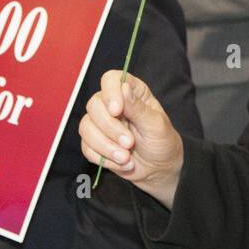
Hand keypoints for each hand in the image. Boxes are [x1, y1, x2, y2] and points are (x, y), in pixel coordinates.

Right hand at [78, 70, 184, 207]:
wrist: (159, 169)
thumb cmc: (162, 142)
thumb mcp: (156, 125)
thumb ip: (138, 108)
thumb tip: (123, 87)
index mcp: (131, 92)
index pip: (111, 80)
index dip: (110, 93)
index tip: (117, 111)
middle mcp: (112, 104)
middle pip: (94, 105)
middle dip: (110, 128)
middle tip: (129, 143)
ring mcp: (101, 123)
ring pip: (86, 128)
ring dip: (106, 146)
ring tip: (126, 158)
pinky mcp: (94, 142)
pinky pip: (86, 147)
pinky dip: (103, 158)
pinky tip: (121, 163)